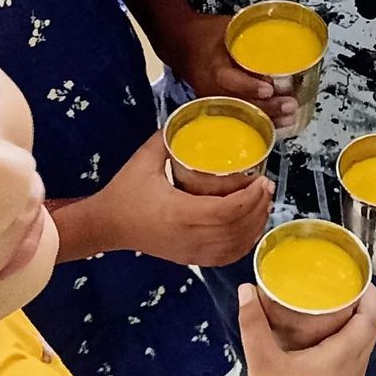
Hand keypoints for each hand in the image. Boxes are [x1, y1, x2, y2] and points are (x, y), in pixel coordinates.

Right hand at [92, 131, 273, 264]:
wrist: (107, 224)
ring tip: (264, 204)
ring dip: (254, 226)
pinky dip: (243, 244)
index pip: (226, 211)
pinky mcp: (190, 258)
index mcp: (179, 213)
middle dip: (258, 208)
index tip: (262, 180)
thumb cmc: (125, 190)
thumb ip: (168, 137)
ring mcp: (190, 251)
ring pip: (234, 247)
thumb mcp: (145, 158)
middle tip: (268, 187)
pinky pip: (225, 258)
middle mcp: (189, 237)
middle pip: (236, 229)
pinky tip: (251, 228)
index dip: (250, 198)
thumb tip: (189, 117)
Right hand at [178, 12, 297, 129]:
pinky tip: (279, 124)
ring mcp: (213, 101)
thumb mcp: (226, 28)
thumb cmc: (207, 35)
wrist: (182, 45)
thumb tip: (281, 44)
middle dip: (266, 108)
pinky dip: (259, 123)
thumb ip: (249, 38)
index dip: (248, 85)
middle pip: (237, 104)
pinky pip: (238, 119)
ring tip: (290, 118)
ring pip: (240, 116)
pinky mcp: (217, 108)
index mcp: (212, 65)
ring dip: (266, 119)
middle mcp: (210, 88)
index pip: (227, 79)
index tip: (268, 88)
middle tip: (290, 105)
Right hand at [239, 282, 375, 375]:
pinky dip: (351, 345)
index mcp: (343, 357)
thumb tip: (246, 289)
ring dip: (358, 327)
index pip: (371, 319)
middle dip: (363, 307)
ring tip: (336, 307)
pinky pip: (356, 363)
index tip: (358, 277)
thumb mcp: (262, 361)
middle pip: (370, 331)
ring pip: (364, 349)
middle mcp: (355, 371)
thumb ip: (253, 323)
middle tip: (343, 286)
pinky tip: (328, 341)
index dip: (370, 296)